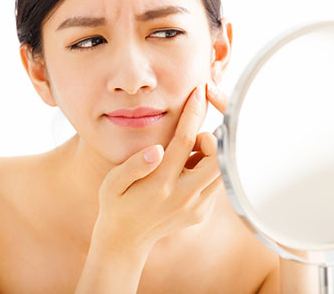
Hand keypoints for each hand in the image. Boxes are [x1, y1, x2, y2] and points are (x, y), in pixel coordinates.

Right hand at [93, 83, 227, 252]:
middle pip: (218, 158)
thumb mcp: (112, 184)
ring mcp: (196, 207)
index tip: (199, 92)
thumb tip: (156, 150)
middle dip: (214, 138)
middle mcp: (184, 196)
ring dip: (211, 155)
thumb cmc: (116, 204)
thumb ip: (133, 165)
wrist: (125, 241)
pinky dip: (206, 170)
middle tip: (195, 136)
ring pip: (222, 171)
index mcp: (160, 184)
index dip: (193, 112)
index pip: (185, 140)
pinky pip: (215, 183)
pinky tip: (185, 172)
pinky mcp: (202, 212)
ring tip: (186, 157)